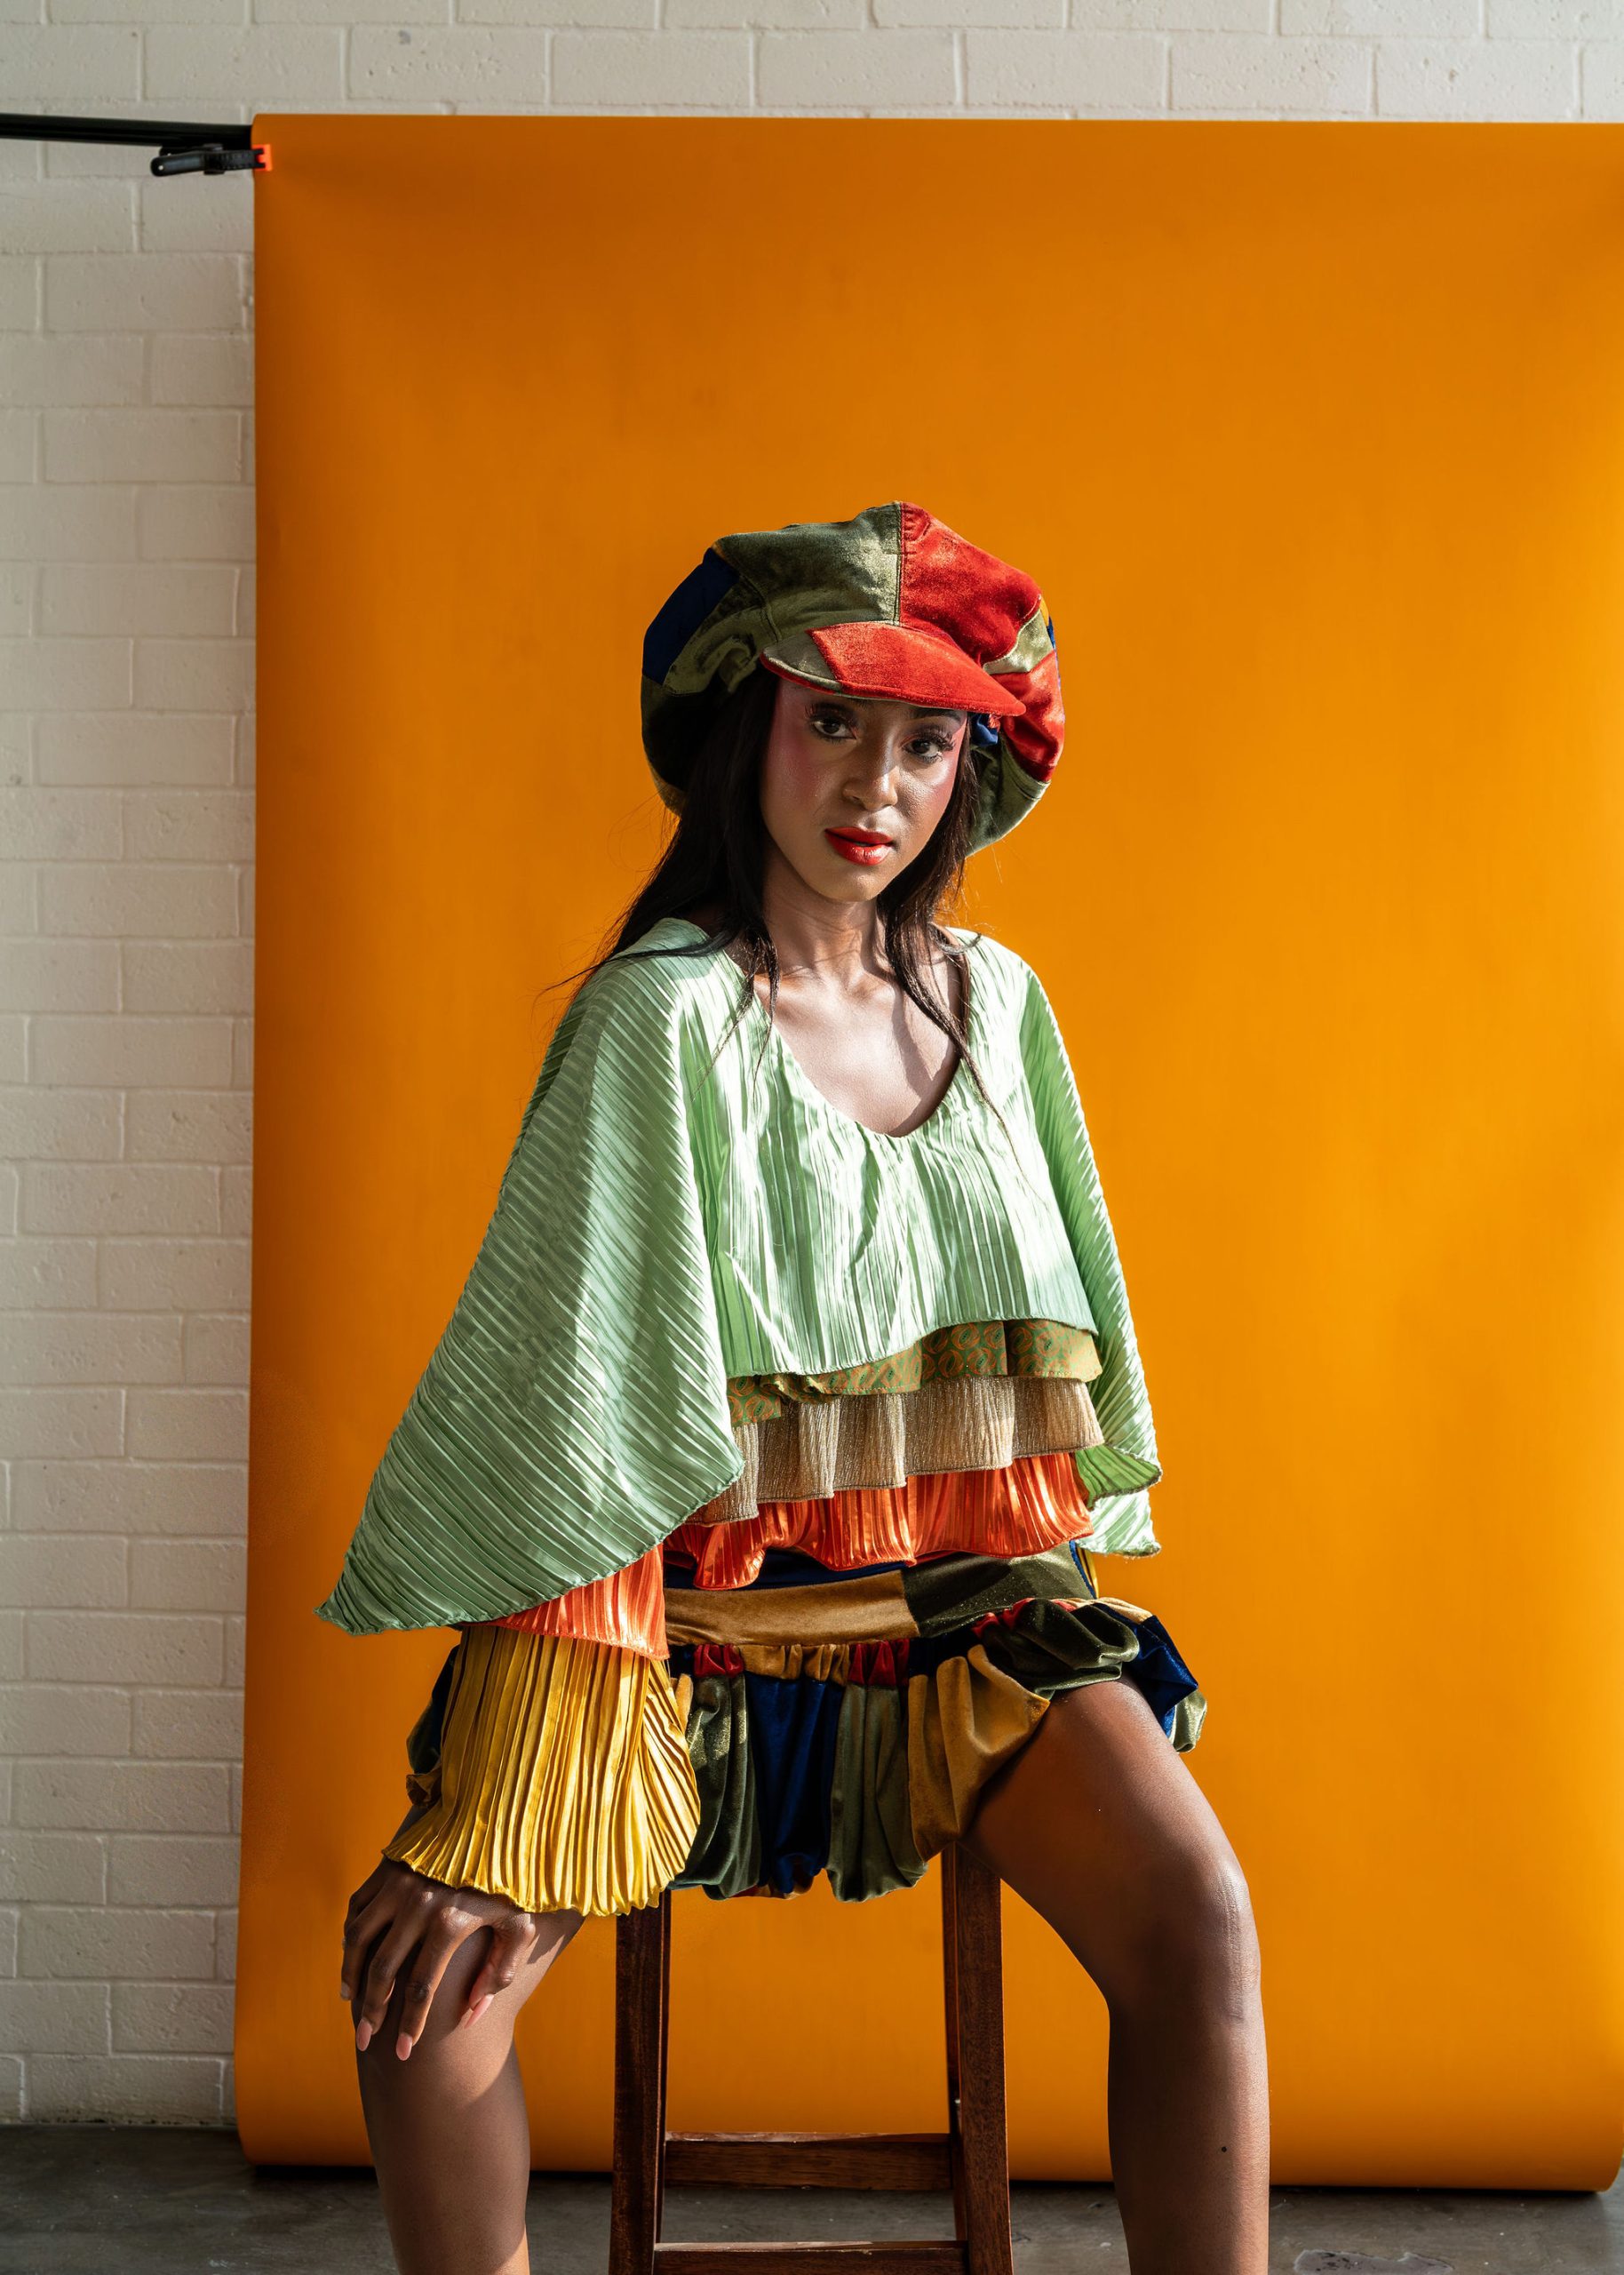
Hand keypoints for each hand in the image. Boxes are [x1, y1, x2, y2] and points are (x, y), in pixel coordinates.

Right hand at [340, 1851, 545, 2061]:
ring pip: (360, 1940)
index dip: (410, 2025)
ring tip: (352, 2004)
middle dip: (372, 2012)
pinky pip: (358, 1909)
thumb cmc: (512, 1879)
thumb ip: (498, 1974)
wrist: (498, 1819)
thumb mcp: (519, 1927)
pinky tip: (353, 1958)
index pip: (420, 1988)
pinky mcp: (388, 1869)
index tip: (405, 2054)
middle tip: (366, 2042)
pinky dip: (351, 1937)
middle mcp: (417, 1904)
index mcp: (450, 1922)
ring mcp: (399, 1884)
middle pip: (383, 1971)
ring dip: (352, 1975)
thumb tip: (470, 2016)